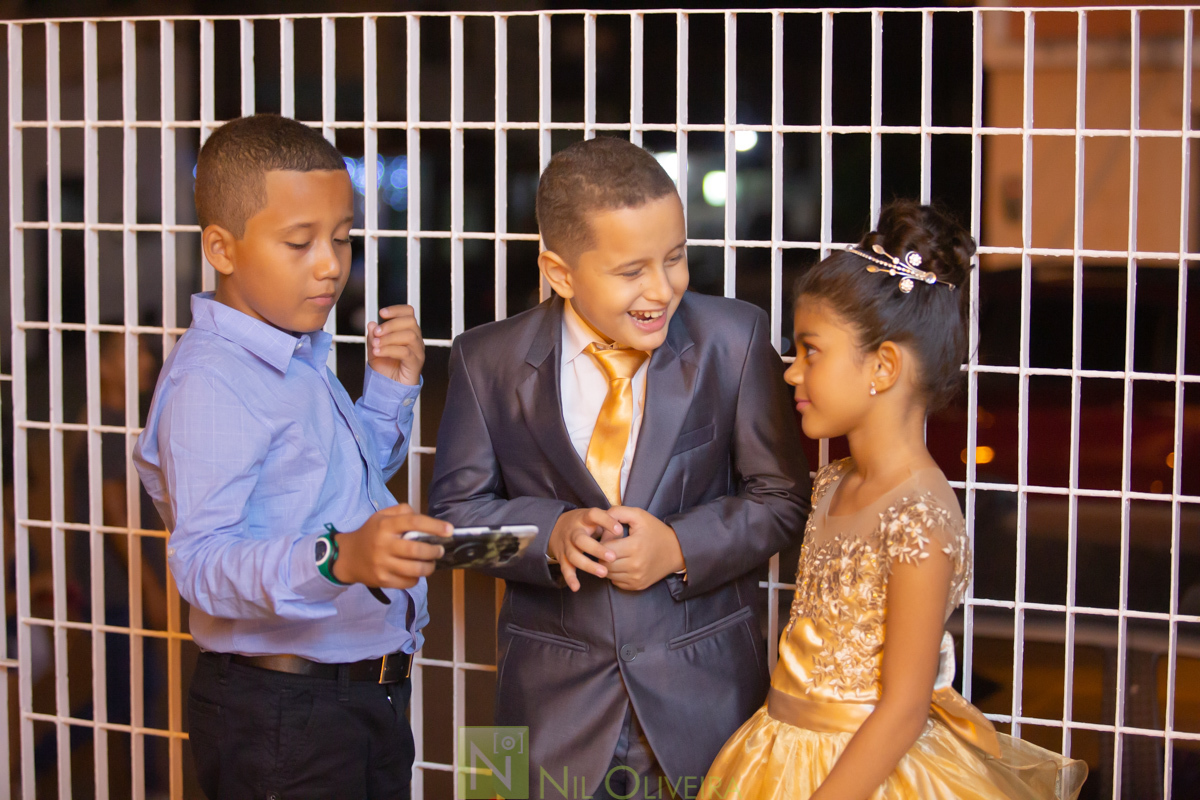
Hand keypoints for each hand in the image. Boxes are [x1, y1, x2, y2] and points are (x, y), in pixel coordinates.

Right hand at [332, 503, 451, 588]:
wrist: (347, 557)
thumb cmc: (370, 534)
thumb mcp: (382, 516)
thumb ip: (402, 511)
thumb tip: (423, 518)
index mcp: (385, 525)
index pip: (414, 522)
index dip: (435, 526)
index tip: (449, 530)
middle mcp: (384, 545)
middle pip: (417, 550)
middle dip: (434, 551)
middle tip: (440, 550)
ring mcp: (382, 564)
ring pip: (415, 569)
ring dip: (429, 567)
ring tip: (431, 562)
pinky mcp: (383, 580)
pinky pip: (408, 582)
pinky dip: (417, 578)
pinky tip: (415, 572)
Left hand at [368, 305, 423, 385]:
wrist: (389, 389)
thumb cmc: (385, 369)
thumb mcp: (374, 349)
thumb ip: (373, 337)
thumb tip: (372, 324)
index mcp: (408, 332)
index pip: (409, 313)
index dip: (396, 309)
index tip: (381, 313)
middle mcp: (416, 340)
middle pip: (410, 321)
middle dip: (391, 324)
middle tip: (377, 333)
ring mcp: (418, 352)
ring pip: (409, 335)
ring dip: (389, 338)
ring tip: (376, 345)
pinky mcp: (416, 364)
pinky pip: (405, 352)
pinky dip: (389, 350)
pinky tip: (378, 352)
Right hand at [548, 508, 621, 591]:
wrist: (556, 526)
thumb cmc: (584, 523)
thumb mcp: (595, 517)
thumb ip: (609, 522)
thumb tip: (623, 531)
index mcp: (583, 518)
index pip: (594, 515)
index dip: (606, 521)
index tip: (620, 530)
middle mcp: (573, 531)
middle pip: (581, 539)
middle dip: (596, 549)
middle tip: (613, 557)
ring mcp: (566, 545)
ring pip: (574, 556)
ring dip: (588, 565)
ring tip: (604, 572)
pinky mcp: (562, 557)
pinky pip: (565, 568)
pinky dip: (570, 578)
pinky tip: (577, 587)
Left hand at [605, 506, 684, 591]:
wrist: (676, 551)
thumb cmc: (655, 531)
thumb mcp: (639, 515)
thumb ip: (618, 512)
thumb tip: (601, 518)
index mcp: (634, 547)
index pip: (604, 548)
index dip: (603, 541)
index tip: (609, 538)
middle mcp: (635, 566)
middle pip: (604, 563)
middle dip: (602, 555)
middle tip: (609, 547)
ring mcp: (636, 578)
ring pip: (608, 575)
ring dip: (607, 565)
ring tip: (615, 555)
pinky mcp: (637, 586)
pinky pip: (616, 582)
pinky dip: (615, 574)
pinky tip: (621, 564)